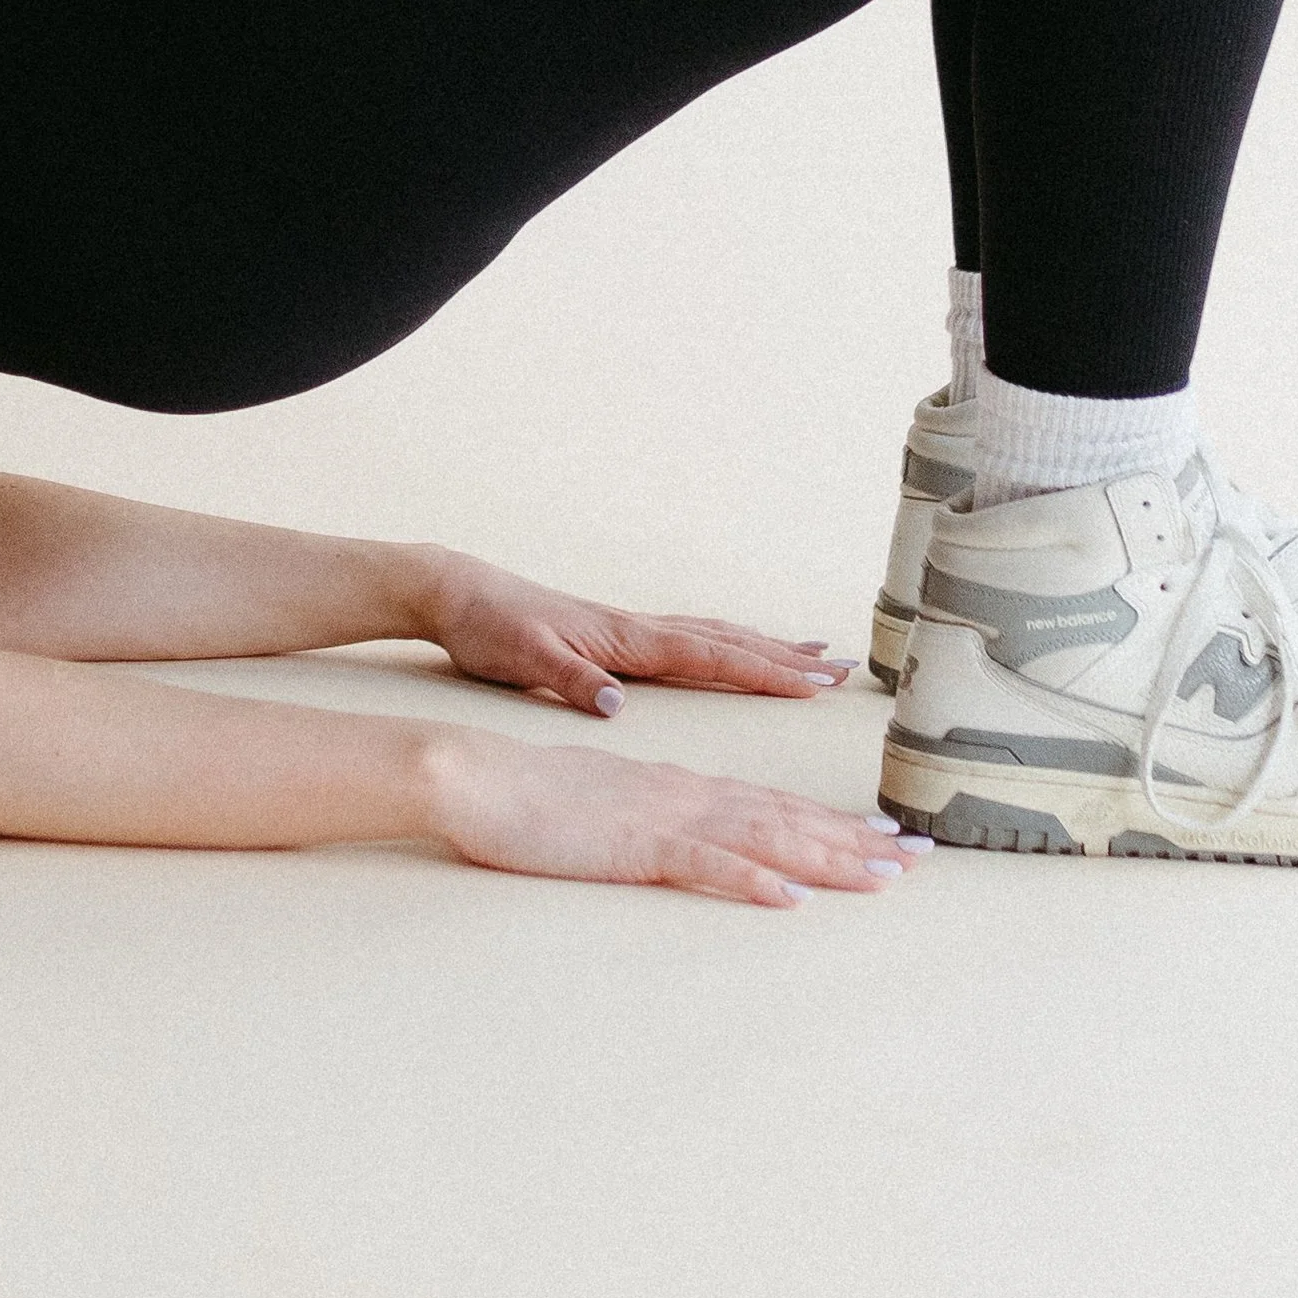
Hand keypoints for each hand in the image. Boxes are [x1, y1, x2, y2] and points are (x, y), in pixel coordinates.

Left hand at [418, 549, 853, 715]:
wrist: (457, 593)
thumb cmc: (488, 627)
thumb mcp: (521, 659)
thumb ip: (570, 680)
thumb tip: (615, 704)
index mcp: (624, 639)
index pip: (709, 657)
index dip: (764, 671)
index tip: (814, 683)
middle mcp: (636, 629)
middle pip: (726, 642)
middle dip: (785, 659)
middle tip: (841, 670)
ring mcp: (628, 629)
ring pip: (713, 636)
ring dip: (765, 646)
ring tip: (812, 654)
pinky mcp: (614, 635)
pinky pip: (689, 638)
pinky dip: (725, 643)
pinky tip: (735, 650)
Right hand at [427, 730, 921, 903]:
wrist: (476, 776)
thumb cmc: (529, 797)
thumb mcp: (605, 808)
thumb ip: (653, 821)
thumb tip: (693, 839)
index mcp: (679, 787)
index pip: (772, 805)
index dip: (835, 824)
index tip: (890, 840)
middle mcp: (685, 794)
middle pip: (786, 818)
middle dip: (857, 840)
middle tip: (921, 858)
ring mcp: (663, 817)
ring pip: (763, 837)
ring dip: (828, 857)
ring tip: (884, 875)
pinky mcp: (633, 844)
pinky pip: (703, 863)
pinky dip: (750, 880)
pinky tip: (788, 899)